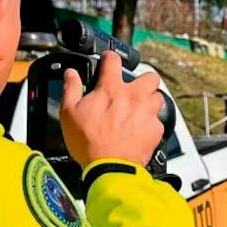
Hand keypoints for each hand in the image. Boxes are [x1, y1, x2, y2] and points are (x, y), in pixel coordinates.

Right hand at [60, 51, 164, 167]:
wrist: (109, 169)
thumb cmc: (89, 143)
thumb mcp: (69, 113)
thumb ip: (71, 89)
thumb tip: (71, 73)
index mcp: (111, 89)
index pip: (113, 60)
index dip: (110, 57)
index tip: (109, 61)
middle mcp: (134, 96)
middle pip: (149, 76)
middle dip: (142, 81)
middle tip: (133, 91)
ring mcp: (147, 112)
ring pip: (157, 97)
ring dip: (150, 101)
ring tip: (139, 111)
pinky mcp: (156, 129)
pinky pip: (158, 120)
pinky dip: (151, 123)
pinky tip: (140, 130)